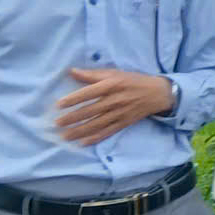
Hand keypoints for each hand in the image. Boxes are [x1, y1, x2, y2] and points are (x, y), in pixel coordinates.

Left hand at [54, 68, 174, 145]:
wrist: (157, 93)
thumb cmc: (133, 81)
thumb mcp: (114, 73)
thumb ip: (92, 74)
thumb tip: (71, 71)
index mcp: (111, 85)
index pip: (89, 93)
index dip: (73, 99)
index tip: (58, 105)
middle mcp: (115, 100)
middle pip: (90, 111)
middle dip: (73, 118)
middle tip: (57, 123)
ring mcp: (120, 113)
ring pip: (97, 124)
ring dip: (80, 131)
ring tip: (65, 136)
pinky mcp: (124, 123)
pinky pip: (108, 131)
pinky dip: (96, 138)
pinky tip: (83, 142)